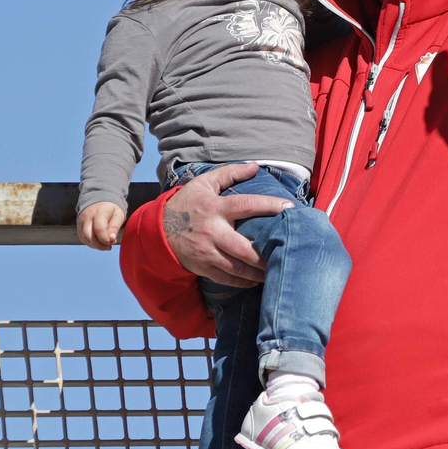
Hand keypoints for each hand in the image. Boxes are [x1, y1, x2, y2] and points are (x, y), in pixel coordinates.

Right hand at [77, 202, 126, 250]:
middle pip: (89, 236)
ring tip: (105, 244)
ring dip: (96, 245)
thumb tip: (111, 239)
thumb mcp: (118, 214)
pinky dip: (92, 244)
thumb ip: (115, 227)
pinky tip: (99, 242)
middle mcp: (87, 217)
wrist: (99, 201)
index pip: (99, 229)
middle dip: (99, 245)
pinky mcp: (79, 227)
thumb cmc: (110, 209)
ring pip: (85, 239)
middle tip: (109, 245)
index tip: (113, 242)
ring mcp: (81, 222)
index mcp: (98, 212)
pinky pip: (83, 239)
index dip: (105, 239)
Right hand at [162, 162, 294, 287]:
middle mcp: (212, 232)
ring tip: (276, 270)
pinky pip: (227, 278)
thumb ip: (230, 173)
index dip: (269, 206)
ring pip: (238, 268)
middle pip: (244, 248)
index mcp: (215, 208)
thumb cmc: (186, 204)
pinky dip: (244, 282)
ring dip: (258, 272)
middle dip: (266, 255)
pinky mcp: (203, 267)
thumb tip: (255, 166)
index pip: (246, 205)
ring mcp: (207, 252)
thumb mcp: (204, 183)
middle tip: (286, 253)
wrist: (157, 229)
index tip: (289, 208)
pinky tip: (257, 280)